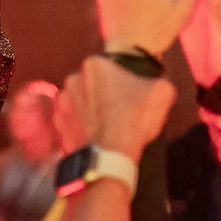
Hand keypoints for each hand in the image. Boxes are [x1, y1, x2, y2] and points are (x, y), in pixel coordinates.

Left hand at [53, 55, 175, 160]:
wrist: (112, 155)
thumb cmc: (135, 118)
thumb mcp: (161, 91)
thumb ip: (156, 79)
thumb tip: (155, 84)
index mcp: (94, 64)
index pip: (111, 68)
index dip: (123, 82)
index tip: (132, 95)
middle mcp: (72, 79)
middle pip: (94, 85)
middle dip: (105, 95)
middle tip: (122, 112)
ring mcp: (62, 104)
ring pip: (81, 104)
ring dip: (91, 112)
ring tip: (109, 128)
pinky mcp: (58, 127)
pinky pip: (73, 124)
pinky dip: (83, 130)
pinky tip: (97, 138)